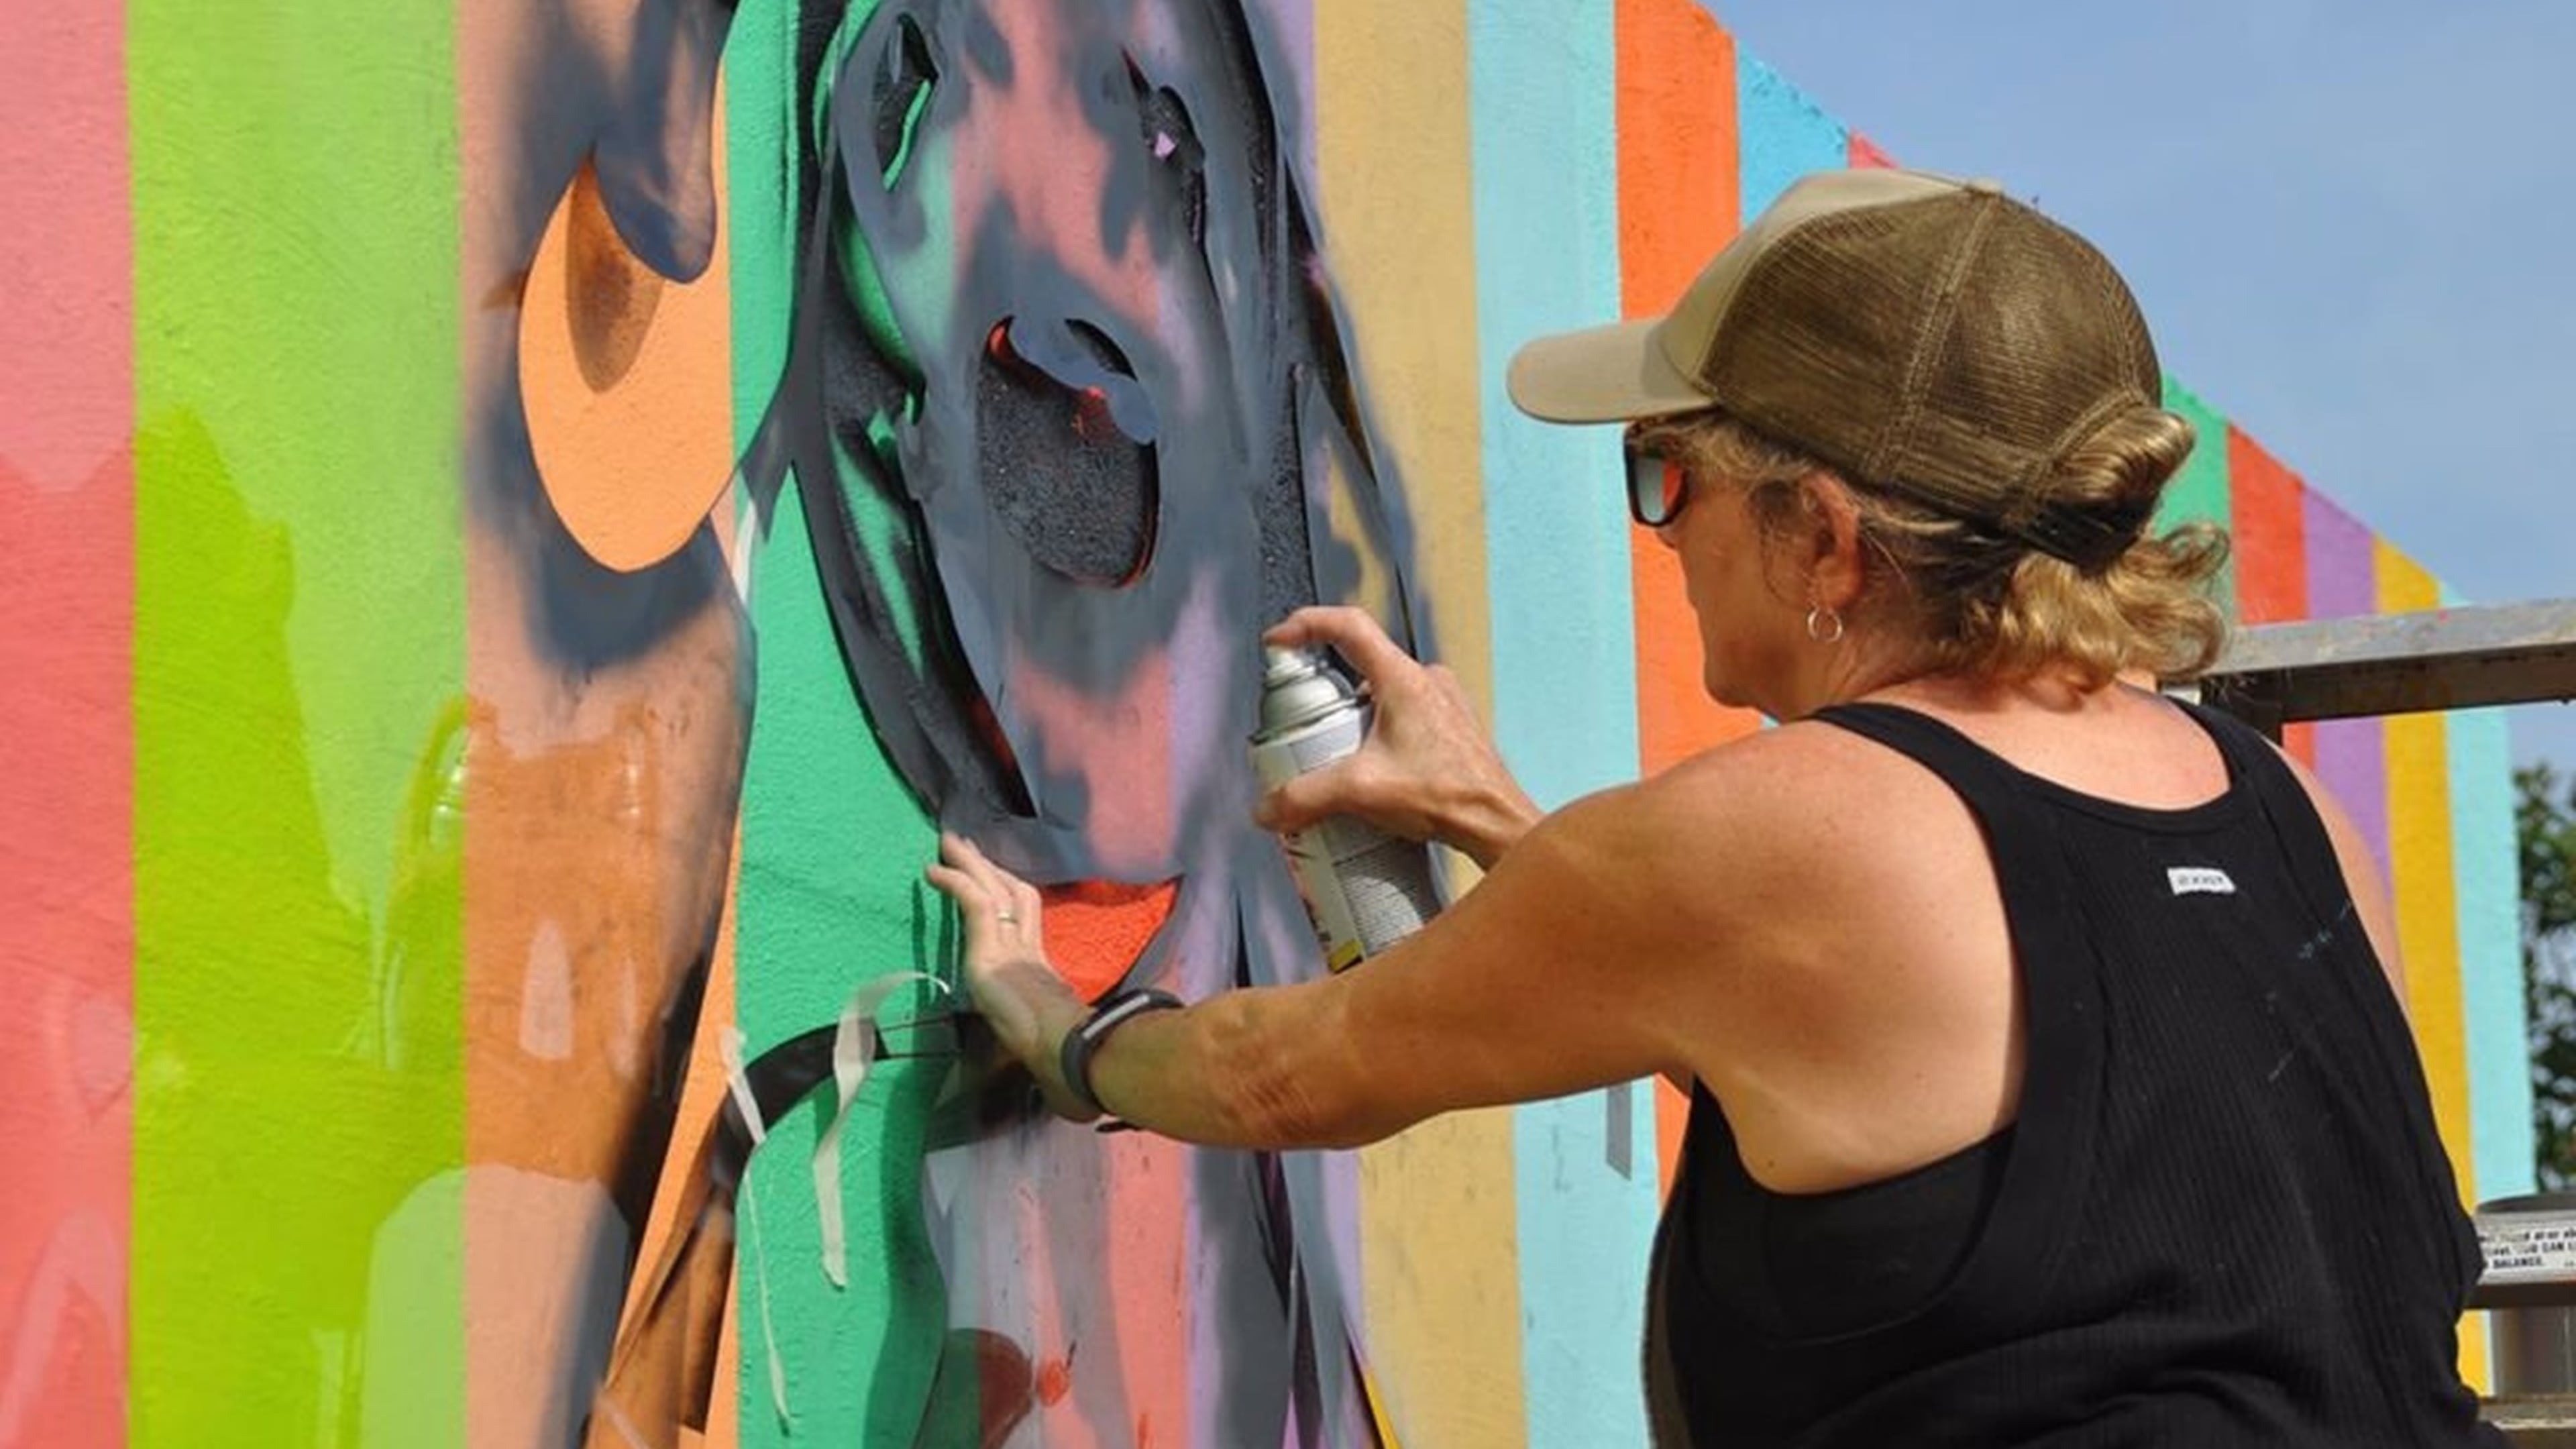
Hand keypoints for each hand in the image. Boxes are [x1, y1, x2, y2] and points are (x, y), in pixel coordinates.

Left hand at [923, 832, 1097, 1119]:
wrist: (1064, 1048)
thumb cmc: (1061, 1050)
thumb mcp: (1045, 1031)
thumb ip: (1041, 1027)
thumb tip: (1051, 1058)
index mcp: (1039, 965)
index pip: (1025, 916)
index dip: (1010, 892)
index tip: (996, 877)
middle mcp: (1026, 946)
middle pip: (1010, 892)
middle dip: (989, 866)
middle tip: (968, 844)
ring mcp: (1009, 944)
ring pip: (991, 888)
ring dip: (968, 863)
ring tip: (948, 843)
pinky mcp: (992, 948)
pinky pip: (972, 902)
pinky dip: (953, 882)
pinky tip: (932, 870)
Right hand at [1256, 606, 1539, 868]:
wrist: (1496, 824)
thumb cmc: (1446, 796)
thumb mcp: (1362, 791)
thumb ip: (1306, 797)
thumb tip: (1267, 809)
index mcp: (1403, 678)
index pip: (1348, 626)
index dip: (1307, 624)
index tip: (1280, 642)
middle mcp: (1427, 681)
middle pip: (1362, 666)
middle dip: (1328, 695)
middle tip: (1307, 728)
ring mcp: (1444, 704)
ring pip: (1385, 695)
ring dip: (1356, 720)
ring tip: (1338, 759)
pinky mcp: (1452, 729)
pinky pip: (1406, 718)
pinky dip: (1382, 736)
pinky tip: (1374, 773)